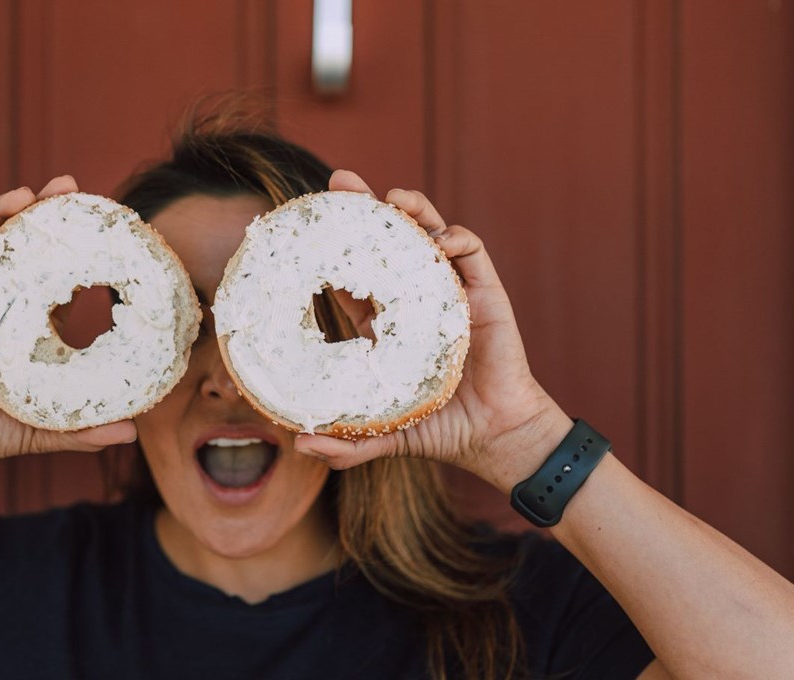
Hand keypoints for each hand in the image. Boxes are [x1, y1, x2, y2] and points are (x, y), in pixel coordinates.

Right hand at [0, 176, 137, 473]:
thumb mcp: (42, 427)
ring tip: (31, 195)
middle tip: (69, 185)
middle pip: (24, 245)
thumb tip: (132, 434)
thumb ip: (83, 430)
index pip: (56, 274)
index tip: (102, 223)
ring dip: (8, 212)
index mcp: (27, 323)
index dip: (75, 248)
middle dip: (45, 212)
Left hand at [294, 170, 571, 491]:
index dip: (333, 249)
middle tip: (339, 183)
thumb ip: (346, 443)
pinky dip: (456, 238)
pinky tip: (440, 239)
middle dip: (364, 209)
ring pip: (429, 235)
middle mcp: (416, 299)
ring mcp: (451, 292)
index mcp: (387, 325)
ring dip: (412, 210)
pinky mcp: (485, 294)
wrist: (495, 436)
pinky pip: (472, 253)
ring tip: (390, 197)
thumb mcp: (384, 435)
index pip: (354, 276)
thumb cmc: (441, 430)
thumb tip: (297, 445)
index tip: (308, 225)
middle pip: (387, 242)